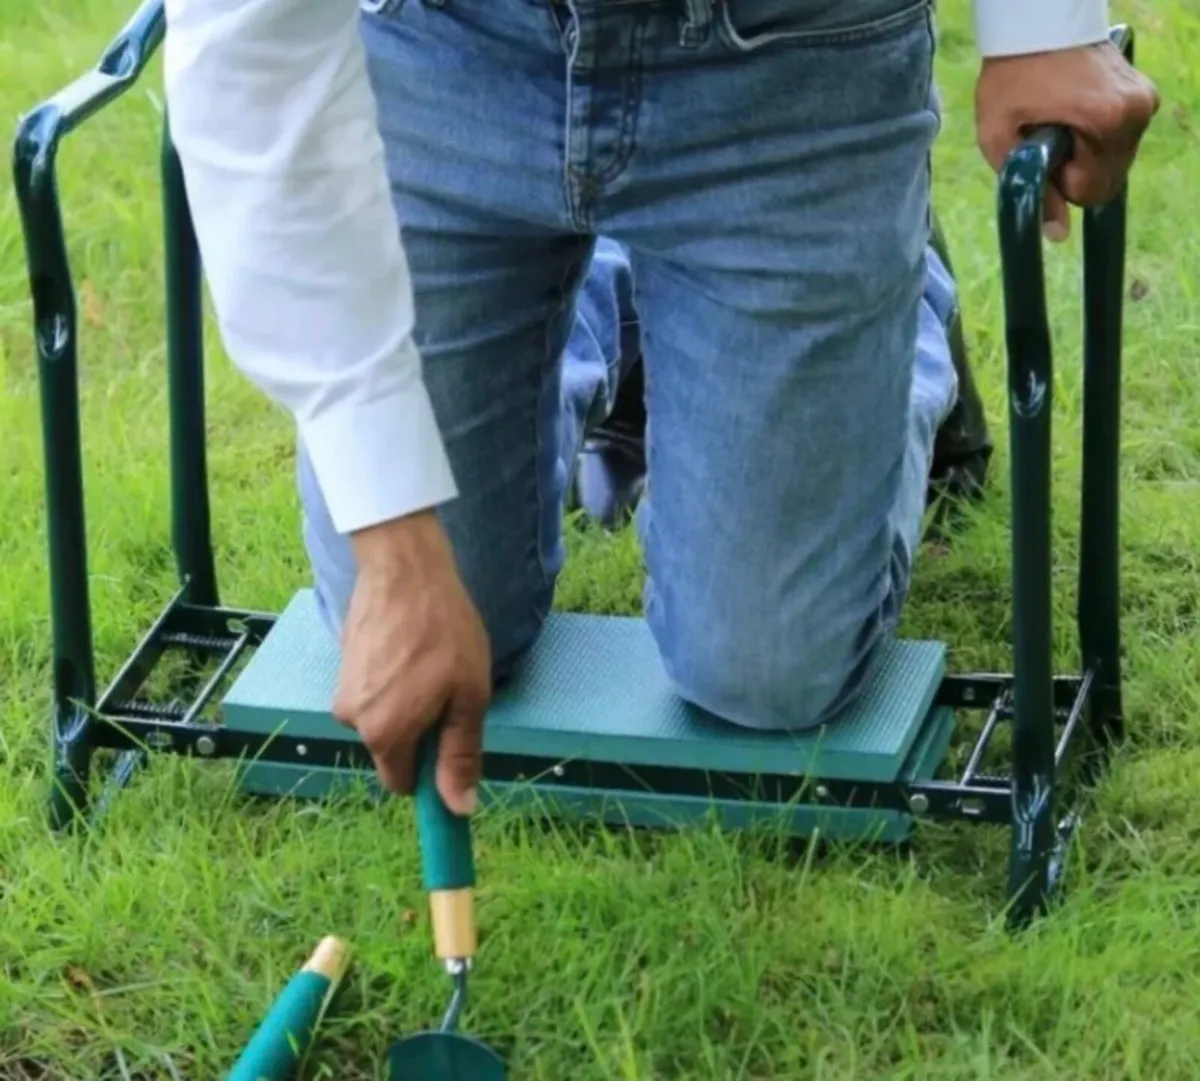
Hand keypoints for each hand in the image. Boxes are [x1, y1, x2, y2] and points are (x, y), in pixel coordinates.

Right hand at [333, 510, 490, 814]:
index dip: (430, 770)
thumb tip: (458, 808)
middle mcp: (352, 719)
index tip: (450, 742)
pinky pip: (374, 690)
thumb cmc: (444, 630)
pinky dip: (393, 680)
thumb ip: (460, 755)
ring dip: (407, 702)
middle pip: (392, 749)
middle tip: (447, 689)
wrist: (404, 568)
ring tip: (428, 662)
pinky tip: (410, 648)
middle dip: (420, 730)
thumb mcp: (468, 696)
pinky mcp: (342, 665)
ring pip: (383, 717)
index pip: (403, 784)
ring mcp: (342, 690)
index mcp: (384, 734)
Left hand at [976, 40, 1158, 240]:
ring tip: (1059, 122)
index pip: (1094, 191)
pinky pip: (1121, 139)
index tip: (1043, 155)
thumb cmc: (1010, 75)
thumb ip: (1030, 189)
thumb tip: (1058, 236)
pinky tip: (1073, 113)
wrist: (1035, 21)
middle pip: (1109, 179)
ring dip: (1086, 156)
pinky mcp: (1144, 92)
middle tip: (1048, 139)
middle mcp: (1137, 111)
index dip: (1061, 185)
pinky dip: (1097, 138)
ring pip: (1116, 162)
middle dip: (1075, 172)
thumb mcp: (999, 136)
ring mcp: (1145, 100)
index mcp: (1107, 121)